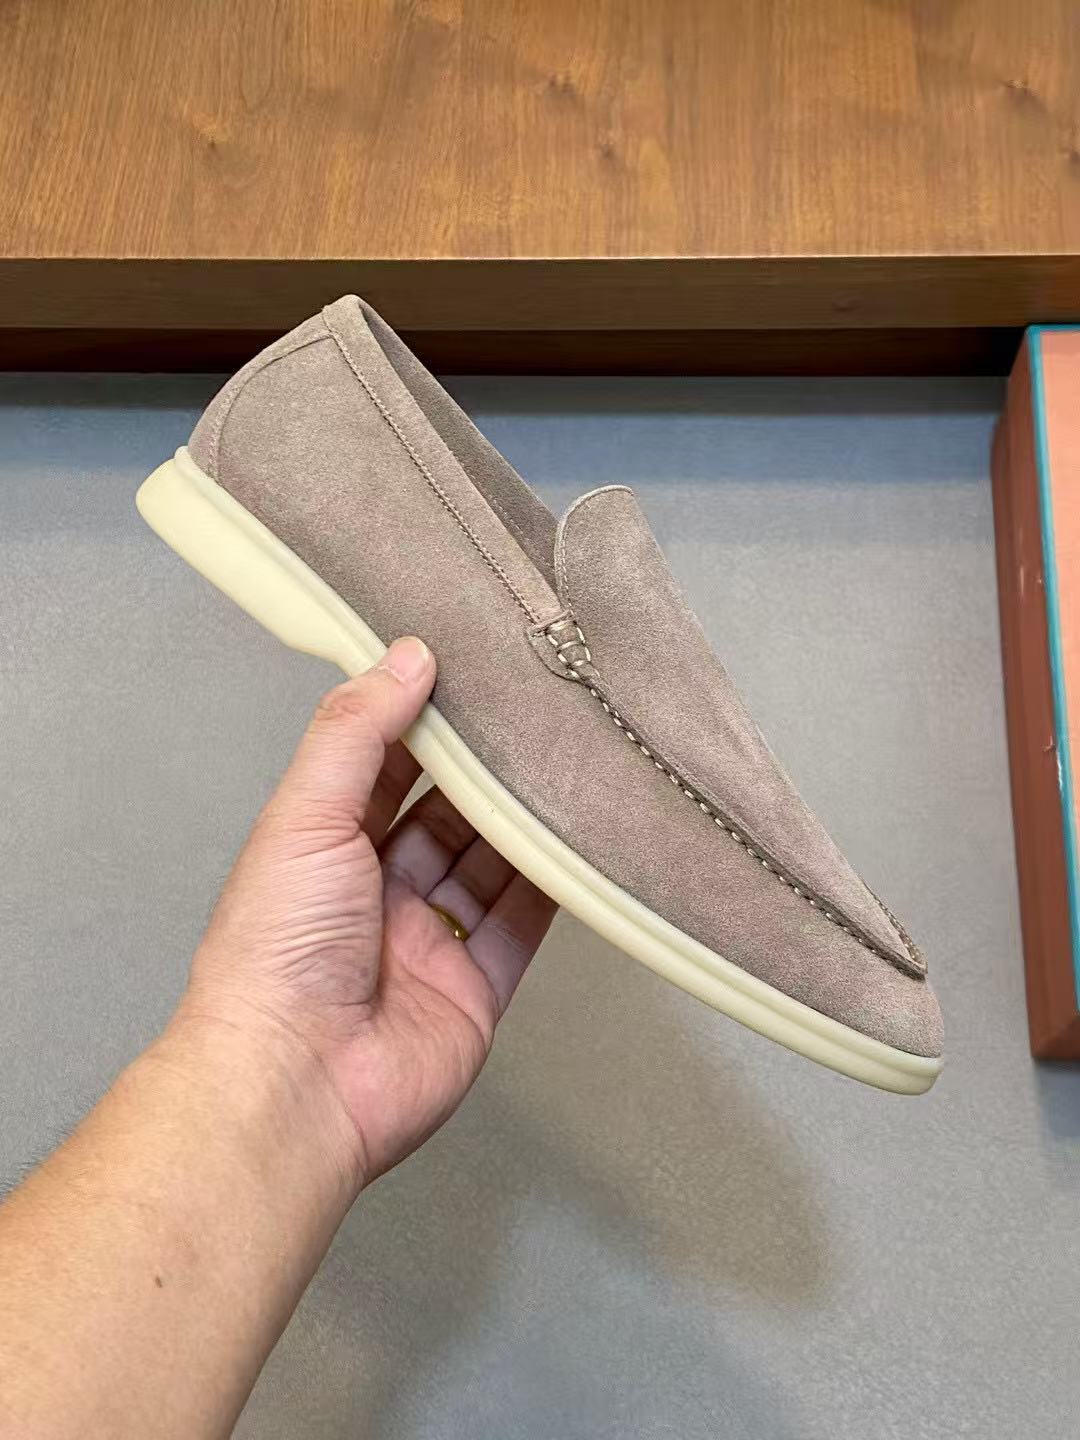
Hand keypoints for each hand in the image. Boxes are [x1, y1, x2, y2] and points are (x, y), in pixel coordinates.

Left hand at [180, 637, 555, 1190]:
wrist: (296, 1082)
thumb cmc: (277, 945)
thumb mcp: (306, 815)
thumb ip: (357, 733)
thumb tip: (407, 653)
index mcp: (324, 848)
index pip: (384, 767)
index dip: (424, 721)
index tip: (474, 670)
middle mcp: (377, 892)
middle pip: (446, 815)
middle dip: (488, 771)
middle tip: (542, 715)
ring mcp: (429, 943)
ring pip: (491, 865)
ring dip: (527, 822)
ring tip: (576, 763)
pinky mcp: (477, 989)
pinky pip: (524, 925)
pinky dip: (555, 886)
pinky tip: (586, 842)